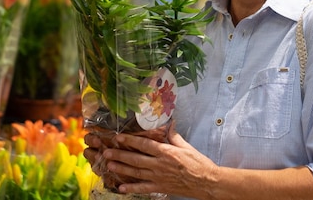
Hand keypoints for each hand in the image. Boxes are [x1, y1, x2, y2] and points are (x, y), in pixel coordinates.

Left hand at [100, 123, 218, 198]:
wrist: (206, 181)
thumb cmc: (198, 163)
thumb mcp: (186, 146)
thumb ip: (174, 136)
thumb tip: (168, 125)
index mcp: (166, 152)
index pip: (144, 144)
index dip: (130, 140)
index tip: (119, 137)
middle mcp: (159, 164)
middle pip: (135, 158)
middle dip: (120, 154)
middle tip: (106, 151)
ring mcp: (158, 177)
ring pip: (136, 172)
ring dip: (121, 168)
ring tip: (109, 165)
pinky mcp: (160, 187)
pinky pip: (143, 188)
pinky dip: (132, 188)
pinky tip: (121, 187)